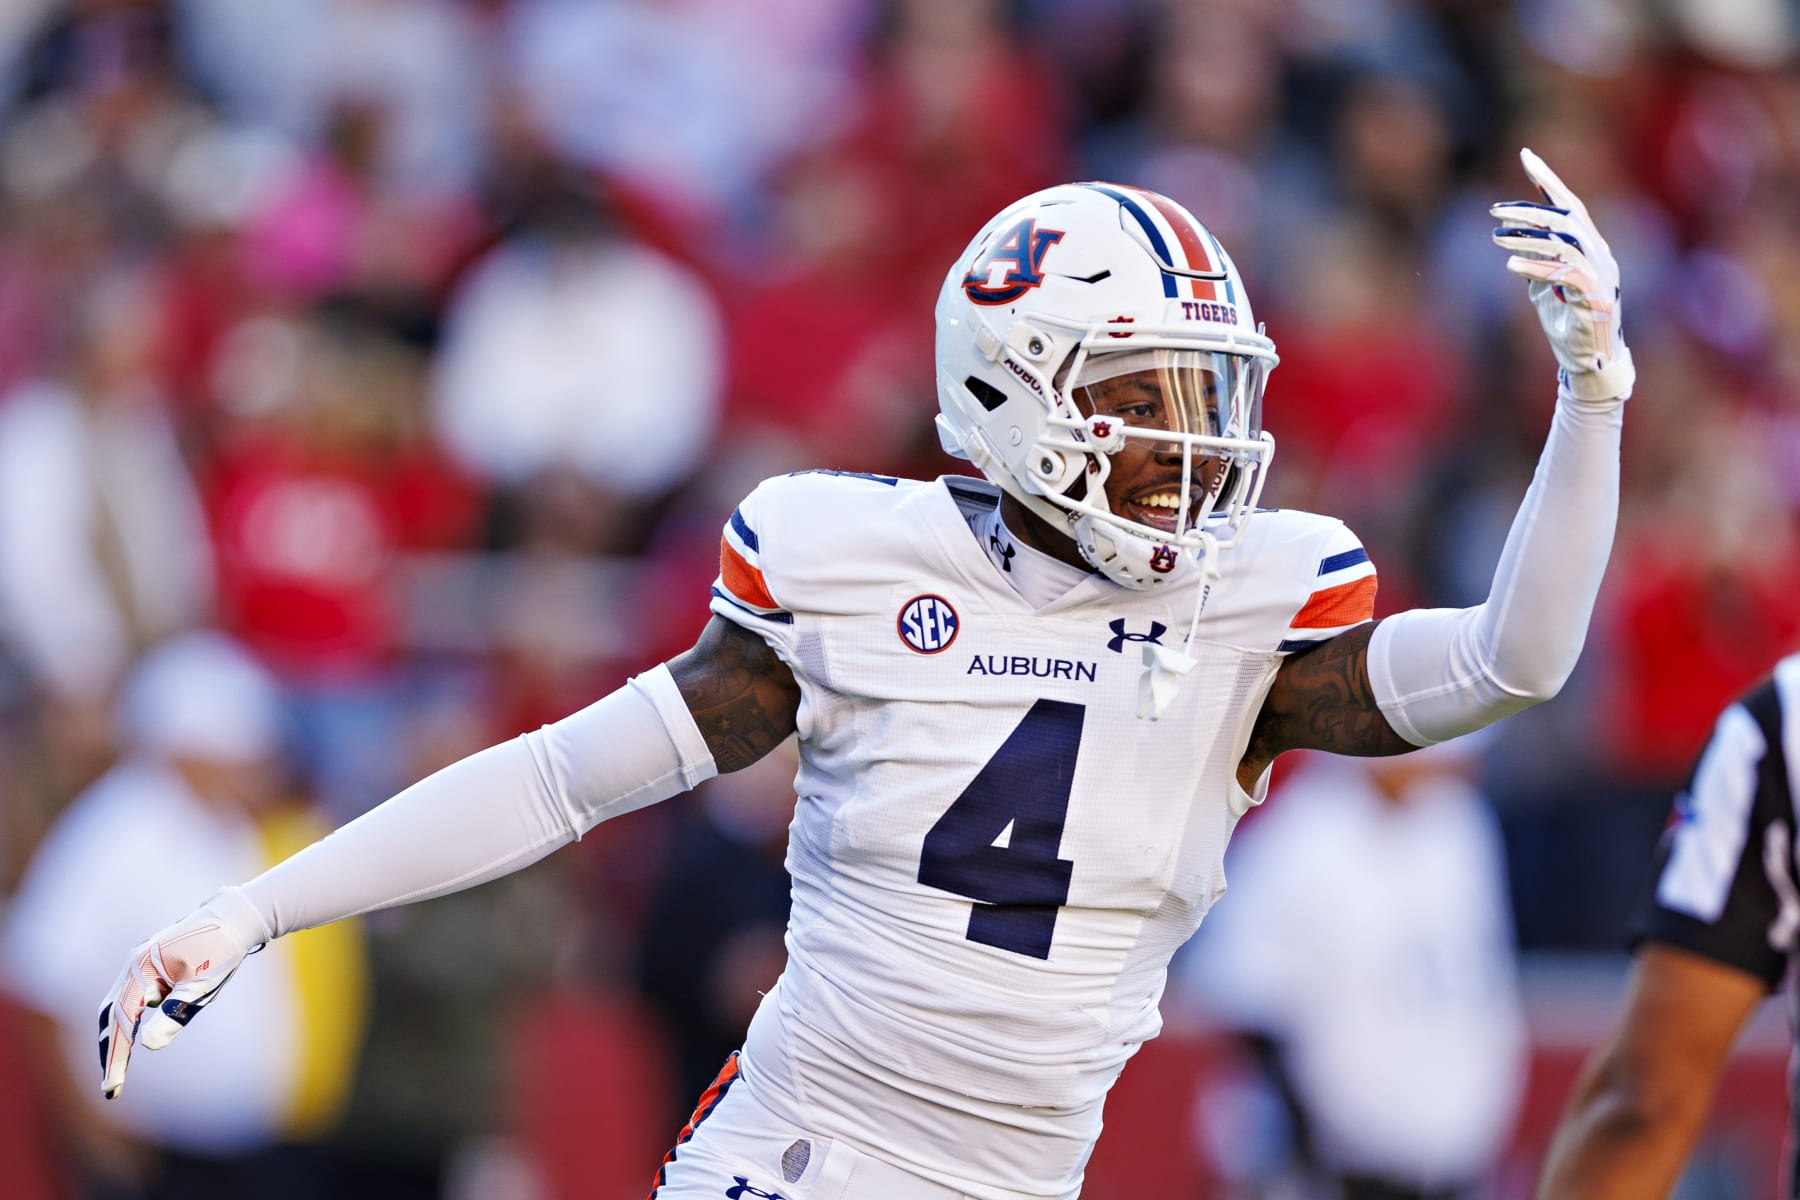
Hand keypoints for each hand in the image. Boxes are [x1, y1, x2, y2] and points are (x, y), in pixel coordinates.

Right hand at [97, 887, 266, 1098]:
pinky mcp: (149, 968)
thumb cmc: (222, 949)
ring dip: (116, 1037)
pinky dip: (127, 1021)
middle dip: (110, 1050)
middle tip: (111, 1088)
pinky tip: (133, 1039)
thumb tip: (147, 1046)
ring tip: (117, 1072)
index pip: (121, 1020)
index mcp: (141, 969)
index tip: (113, 1088)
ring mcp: (139, 965)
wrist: (235, 917)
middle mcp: (133, 966)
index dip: (116, 1056)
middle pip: (110, 1014)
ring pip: (118, 1006)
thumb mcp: (203, 985)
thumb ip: (175, 1013)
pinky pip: (131, 999)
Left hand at [1492, 147, 1633, 402]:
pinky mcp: (1595, 296)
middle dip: (1529, 211)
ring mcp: (1601, 274)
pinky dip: (1537, 267)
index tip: (1526, 156)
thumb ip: (1538, 263)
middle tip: (1494, 212)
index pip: (1569, 204)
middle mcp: (1599, 254)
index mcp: (1590, 247)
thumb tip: (1517, 245)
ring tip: (1497, 239)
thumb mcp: (1547, 286)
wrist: (1589, 360)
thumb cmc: (1568, 323)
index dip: (1548, 179)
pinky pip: (1565, 273)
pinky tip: (1511, 266)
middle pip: (1565, 219)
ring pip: (1564, 242)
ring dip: (1528, 238)